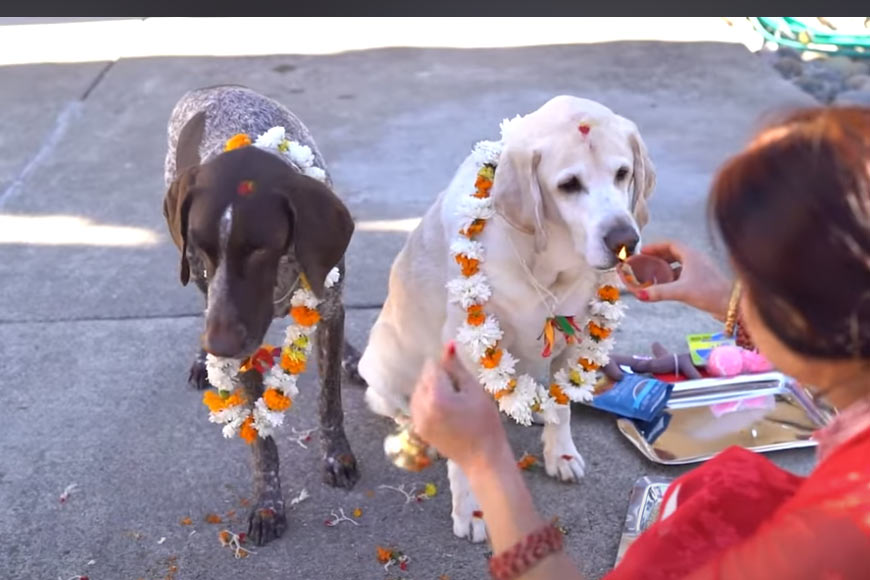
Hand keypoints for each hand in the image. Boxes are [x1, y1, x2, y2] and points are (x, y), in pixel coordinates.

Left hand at [410, 343, 509, 471]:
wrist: (483, 458)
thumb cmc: (485, 422)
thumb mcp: (474, 390)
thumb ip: (457, 367)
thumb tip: (448, 345)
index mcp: (436, 396)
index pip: (432, 367)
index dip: (447, 367)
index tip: (459, 377)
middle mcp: (421, 407)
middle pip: (423, 379)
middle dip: (438, 378)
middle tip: (459, 390)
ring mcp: (417, 420)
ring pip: (418, 391)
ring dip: (431, 389)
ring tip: (452, 400)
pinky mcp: (418, 429)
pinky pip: (417, 406)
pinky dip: (427, 402)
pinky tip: (444, 410)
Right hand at [634, 241, 731, 319]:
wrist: (732, 305)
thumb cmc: (710, 293)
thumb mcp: (681, 291)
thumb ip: (659, 292)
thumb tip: (640, 295)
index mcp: (691, 255)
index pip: (670, 244)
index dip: (655, 246)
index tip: (642, 251)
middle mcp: (696, 260)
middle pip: (673, 253)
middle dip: (657, 257)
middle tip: (644, 262)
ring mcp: (699, 270)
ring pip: (678, 264)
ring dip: (664, 268)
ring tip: (651, 274)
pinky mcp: (701, 281)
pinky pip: (683, 274)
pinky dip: (672, 278)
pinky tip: (665, 286)